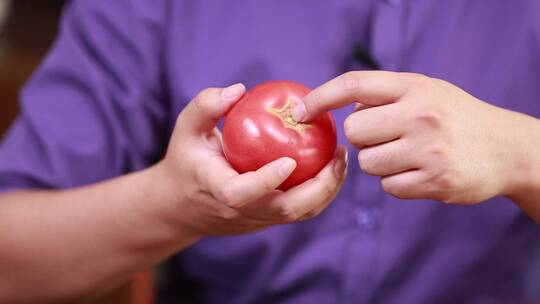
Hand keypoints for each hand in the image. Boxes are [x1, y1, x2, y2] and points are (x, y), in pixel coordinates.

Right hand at [154, 84, 346, 236]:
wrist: (181, 206)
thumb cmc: (186, 160)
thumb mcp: (186, 129)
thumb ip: (206, 106)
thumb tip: (239, 89)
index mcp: (216, 190)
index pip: (240, 193)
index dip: (266, 180)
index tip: (290, 159)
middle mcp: (239, 211)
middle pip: (285, 211)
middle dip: (319, 189)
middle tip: (338, 156)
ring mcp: (256, 219)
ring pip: (299, 215)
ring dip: (327, 191)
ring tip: (341, 160)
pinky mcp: (267, 220)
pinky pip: (299, 211)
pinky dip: (320, 193)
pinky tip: (329, 168)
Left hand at [295, 71, 527, 203]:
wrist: (505, 148)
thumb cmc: (454, 116)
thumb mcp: (426, 91)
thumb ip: (386, 96)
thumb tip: (339, 109)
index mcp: (414, 87)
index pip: (354, 85)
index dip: (321, 97)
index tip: (300, 112)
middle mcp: (421, 115)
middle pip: (354, 132)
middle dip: (362, 138)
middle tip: (386, 137)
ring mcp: (429, 150)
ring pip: (368, 163)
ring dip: (379, 162)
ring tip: (407, 154)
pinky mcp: (435, 181)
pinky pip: (388, 187)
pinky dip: (397, 182)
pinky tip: (419, 171)